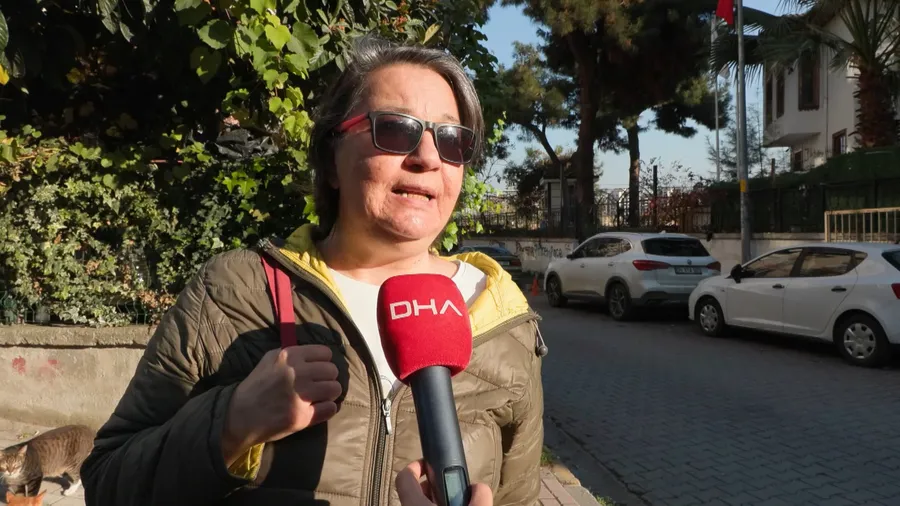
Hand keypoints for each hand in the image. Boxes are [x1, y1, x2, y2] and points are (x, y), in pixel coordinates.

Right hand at [222, 345, 341, 463]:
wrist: (239, 416)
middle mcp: (297, 374)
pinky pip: (330, 408)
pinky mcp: (302, 416)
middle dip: (329, 378)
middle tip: (321, 384)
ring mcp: (300, 396)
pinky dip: (328, 408)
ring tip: (321, 396)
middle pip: (333, 371)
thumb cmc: (256, 386)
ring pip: (335, 389)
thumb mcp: (269, 359)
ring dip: (331, 393)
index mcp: (289, 356)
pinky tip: (319, 408)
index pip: (325, 353)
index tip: (319, 369)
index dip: (325, 362)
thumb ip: (292, 353)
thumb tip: (318, 354)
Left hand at [396, 460, 492, 505]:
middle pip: (413, 492)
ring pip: (420, 504)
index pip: (404, 477)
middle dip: (431, 487)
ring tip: (454, 502)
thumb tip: (480, 487)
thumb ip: (479, 496)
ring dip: (435, 500)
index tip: (430, 464)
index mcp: (415, 504)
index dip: (415, 466)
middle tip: (449, 489)